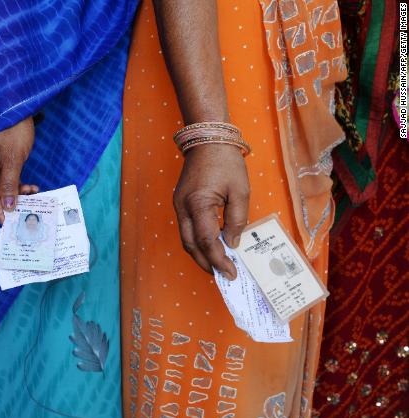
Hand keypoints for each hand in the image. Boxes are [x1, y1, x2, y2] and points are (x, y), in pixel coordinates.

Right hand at [0, 117, 36, 222]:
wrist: (19, 106)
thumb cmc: (14, 128)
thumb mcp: (14, 157)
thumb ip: (10, 184)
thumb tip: (8, 208)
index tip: (10, 225)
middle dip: (7, 205)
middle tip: (26, 206)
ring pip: (0, 192)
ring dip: (15, 196)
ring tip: (33, 192)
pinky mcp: (1, 165)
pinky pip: (6, 183)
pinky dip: (17, 187)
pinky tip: (31, 186)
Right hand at [173, 143, 249, 279]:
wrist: (207, 139)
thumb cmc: (226, 162)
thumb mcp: (240, 191)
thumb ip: (237, 220)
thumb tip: (232, 243)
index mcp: (198, 204)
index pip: (207, 241)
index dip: (219, 259)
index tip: (232, 272)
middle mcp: (183, 208)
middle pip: (191, 245)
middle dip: (206, 263)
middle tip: (224, 276)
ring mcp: (178, 206)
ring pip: (186, 239)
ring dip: (200, 255)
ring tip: (217, 266)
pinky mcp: (180, 203)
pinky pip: (187, 229)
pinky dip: (197, 243)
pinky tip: (211, 248)